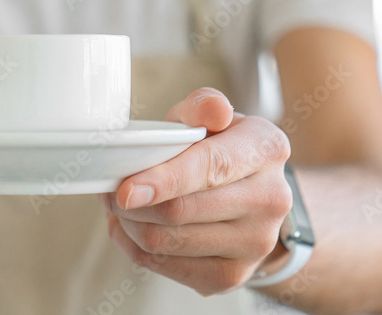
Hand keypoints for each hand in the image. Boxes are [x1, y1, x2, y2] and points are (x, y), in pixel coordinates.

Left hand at [100, 88, 292, 294]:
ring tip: (120, 205)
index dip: (164, 180)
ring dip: (129, 225)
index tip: (126, 190)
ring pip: (167, 242)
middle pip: (181, 211)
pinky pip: (165, 267)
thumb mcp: (210, 118)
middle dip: (132, 203)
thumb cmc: (218, 148)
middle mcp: (271, 199)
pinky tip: (134, 227)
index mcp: (266, 148)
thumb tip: (212, 110)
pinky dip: (136, 247)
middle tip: (110, 189)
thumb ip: (203, 105)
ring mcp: (256, 244)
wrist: (251, 196)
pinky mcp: (233, 276)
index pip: (211, 168)